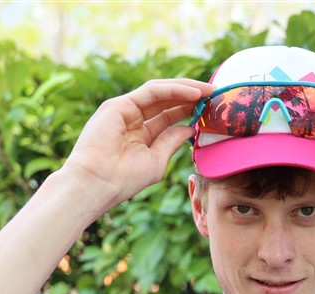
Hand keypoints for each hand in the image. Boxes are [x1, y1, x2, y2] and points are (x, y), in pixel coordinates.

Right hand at [60, 78, 213, 211]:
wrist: (98, 184)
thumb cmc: (124, 179)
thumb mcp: (156, 160)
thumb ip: (171, 141)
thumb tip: (190, 128)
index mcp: (140, 134)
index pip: (169, 115)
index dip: (190, 110)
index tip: (212, 110)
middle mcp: (132, 118)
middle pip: (167, 101)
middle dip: (192, 97)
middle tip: (216, 95)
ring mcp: (125, 109)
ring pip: (161, 91)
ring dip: (187, 89)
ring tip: (210, 91)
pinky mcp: (119, 104)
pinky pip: (152, 91)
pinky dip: (174, 90)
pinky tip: (194, 94)